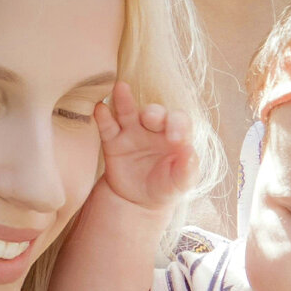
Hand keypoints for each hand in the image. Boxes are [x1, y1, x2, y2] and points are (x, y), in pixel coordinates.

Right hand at [96, 80, 196, 209]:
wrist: (139, 201)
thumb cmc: (166, 187)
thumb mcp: (181, 184)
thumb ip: (188, 170)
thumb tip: (191, 153)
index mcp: (175, 136)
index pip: (179, 121)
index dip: (178, 125)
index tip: (176, 140)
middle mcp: (154, 129)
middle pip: (154, 113)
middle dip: (153, 113)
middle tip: (151, 119)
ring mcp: (132, 132)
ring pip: (128, 111)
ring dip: (125, 100)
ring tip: (121, 89)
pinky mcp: (113, 141)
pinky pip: (107, 126)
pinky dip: (102, 116)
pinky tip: (100, 109)